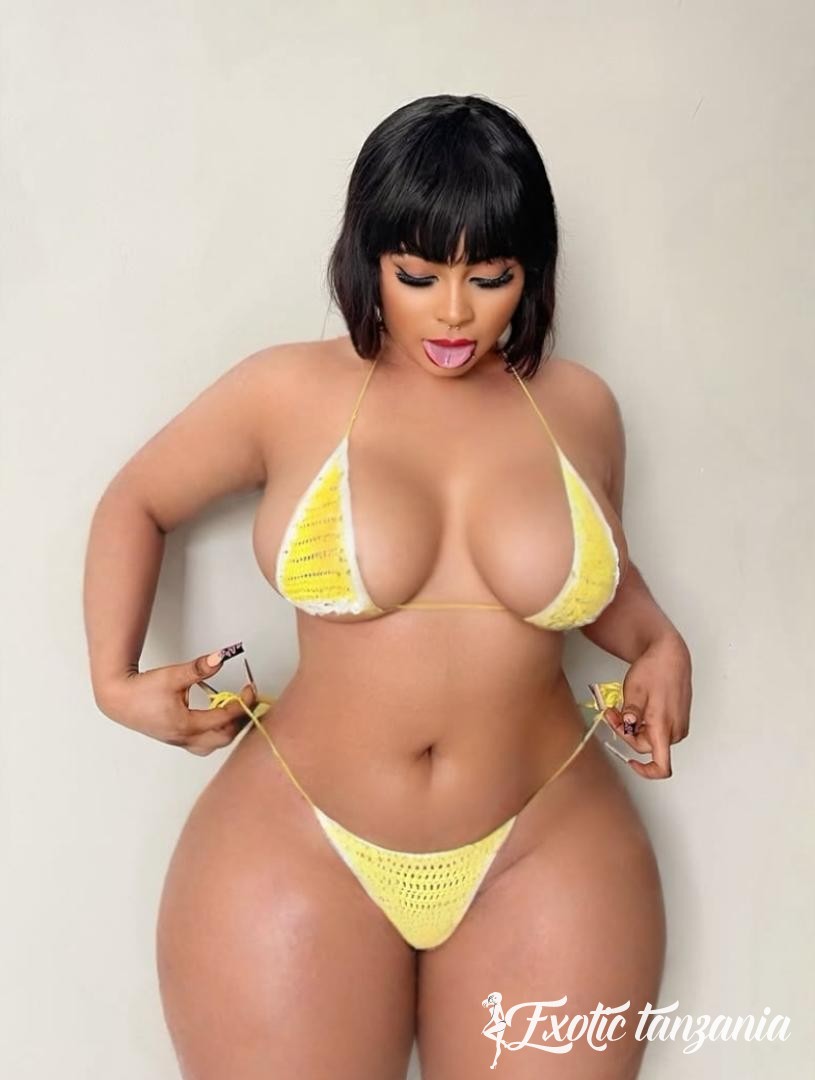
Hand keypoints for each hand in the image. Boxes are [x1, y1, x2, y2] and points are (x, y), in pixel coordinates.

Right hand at [95, 651, 258, 755]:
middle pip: (224, 738)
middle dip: (240, 720)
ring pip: (213, 745)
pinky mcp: (175, 738)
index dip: (242, 703)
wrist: (116, 698)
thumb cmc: (140, 689)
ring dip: (228, 730)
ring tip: (236, 711)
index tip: (250, 690)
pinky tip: (216, 718)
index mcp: (185, 725)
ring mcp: (179, 740)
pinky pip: (202, 743)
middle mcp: (184, 737)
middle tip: (248, 701)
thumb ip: (198, 668)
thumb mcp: (172, 675)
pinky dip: (215, 733)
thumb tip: (220, 658)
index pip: (225, 718)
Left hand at [603, 632, 691, 779]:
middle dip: (626, 733)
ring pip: (651, 737)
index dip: (645, 771)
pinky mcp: (677, 719)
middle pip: (646, 746)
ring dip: (634, 727)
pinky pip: (657, 729)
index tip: (630, 762)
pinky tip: (636, 707)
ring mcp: (678, 725)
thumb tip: (627, 728)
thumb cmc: (655, 669)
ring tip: (622, 707)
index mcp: (664, 727)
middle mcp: (675, 730)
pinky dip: (643, 722)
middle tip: (612, 713)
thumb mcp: (635, 690)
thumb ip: (630, 713)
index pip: (662, 766)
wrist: (670, 655)